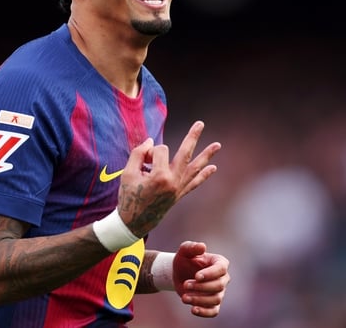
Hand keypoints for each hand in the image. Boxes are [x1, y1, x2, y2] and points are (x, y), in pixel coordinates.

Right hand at [118, 121, 220, 236]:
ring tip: (218, 145)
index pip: (159, 151)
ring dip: (207, 155)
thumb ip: (138, 153)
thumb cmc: (128, 196)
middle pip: (185, 153)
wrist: (133, 222)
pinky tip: (213, 168)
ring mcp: (178, 189)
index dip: (148, 152)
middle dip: (192, 137)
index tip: (141, 162)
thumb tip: (151, 141)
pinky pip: (194, 183)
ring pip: (195, 168)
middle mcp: (173, 182)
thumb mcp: (127, 173)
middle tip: (201, 123)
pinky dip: (203, 175)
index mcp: (160, 176)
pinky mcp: (179, 195)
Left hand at [173, 241, 230, 317]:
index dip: (210, 274)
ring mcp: (219, 292)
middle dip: (201, 287)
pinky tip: (193, 309)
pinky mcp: (212, 304)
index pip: (221, 269)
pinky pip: (213, 311)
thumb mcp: (185, 250)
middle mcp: (223, 278)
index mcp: (219, 262)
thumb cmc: (184, 259)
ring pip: (215, 299)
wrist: (178, 273)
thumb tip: (202, 247)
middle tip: (185, 284)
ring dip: (199, 299)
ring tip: (184, 297)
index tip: (197, 276)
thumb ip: (192, 247)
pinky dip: (204, 312)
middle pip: (219, 285)